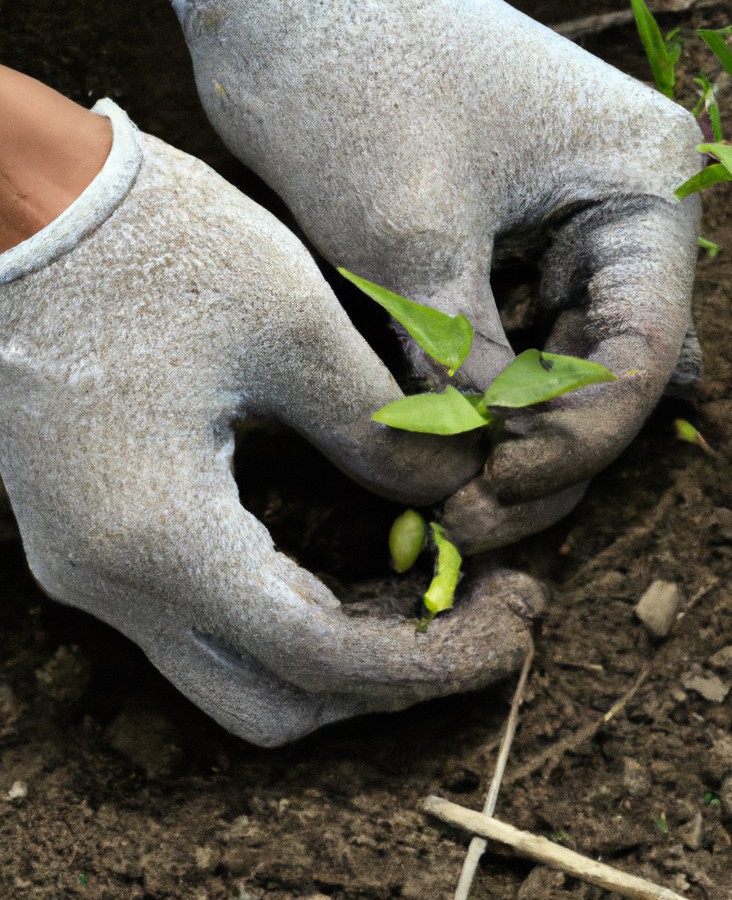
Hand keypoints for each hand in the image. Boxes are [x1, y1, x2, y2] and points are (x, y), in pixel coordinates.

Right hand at [0, 101, 540, 744]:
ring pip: (245, 666)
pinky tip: (376, 558)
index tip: (514, 627)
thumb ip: (380, 429)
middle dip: (395, 676)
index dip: (432, 660)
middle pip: (276, 700)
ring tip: (452, 584)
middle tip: (490, 610)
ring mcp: (96, 562)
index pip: (318, 661)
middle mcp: (113, 578)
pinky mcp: (103, 531)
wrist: (16, 199)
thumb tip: (453, 491)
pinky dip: (305, 609)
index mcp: (160, 533)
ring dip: (353, 648)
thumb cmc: (148, 240)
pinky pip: (216, 614)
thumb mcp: (292, 322)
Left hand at [171, 0, 702, 549]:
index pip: (640, 348)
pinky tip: (451, 444)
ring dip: (521, 437)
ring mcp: (578, 232)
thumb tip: (475, 470)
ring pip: (574, 368)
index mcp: (646, 184)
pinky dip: (494, 400)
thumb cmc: (357, 86)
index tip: (492, 493)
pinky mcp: (524, 248)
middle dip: (547, 452)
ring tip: (456, 501)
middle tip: (470, 520)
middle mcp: (630, 213)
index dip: (573, 440)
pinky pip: (529, 344)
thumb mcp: (410, 242)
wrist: (294, 0)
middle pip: (616, 369)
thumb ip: (459, 366)